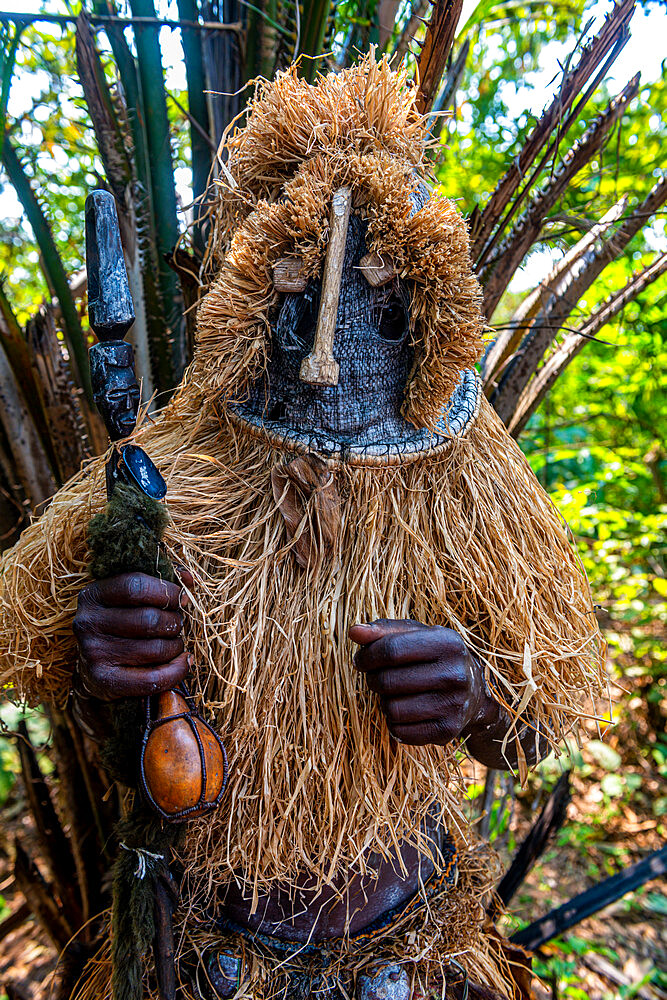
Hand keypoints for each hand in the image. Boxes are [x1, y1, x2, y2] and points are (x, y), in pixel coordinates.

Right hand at [73, 571, 192, 700]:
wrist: (92, 666)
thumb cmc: (120, 623)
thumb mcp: (130, 597)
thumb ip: (159, 582)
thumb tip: (188, 578)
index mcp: (94, 594)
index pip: (135, 586)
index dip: (166, 591)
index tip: (182, 599)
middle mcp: (88, 622)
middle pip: (149, 619)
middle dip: (173, 622)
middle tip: (176, 624)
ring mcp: (94, 653)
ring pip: (155, 649)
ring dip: (176, 646)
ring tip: (174, 643)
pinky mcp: (104, 680)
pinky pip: (152, 679)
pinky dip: (176, 671)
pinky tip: (183, 662)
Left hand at [349, 619, 484, 746]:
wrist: (473, 691)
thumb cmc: (434, 656)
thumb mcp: (416, 635)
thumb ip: (384, 631)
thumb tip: (354, 632)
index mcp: (447, 643)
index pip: (391, 650)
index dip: (367, 656)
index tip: (360, 660)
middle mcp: (455, 674)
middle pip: (388, 681)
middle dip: (373, 679)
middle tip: (377, 677)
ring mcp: (454, 705)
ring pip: (391, 709)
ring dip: (384, 702)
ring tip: (394, 693)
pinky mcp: (447, 731)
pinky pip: (400, 732)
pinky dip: (394, 722)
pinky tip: (405, 711)